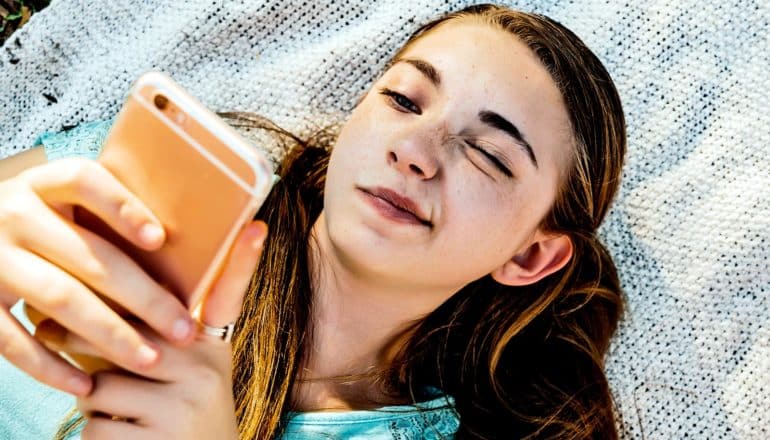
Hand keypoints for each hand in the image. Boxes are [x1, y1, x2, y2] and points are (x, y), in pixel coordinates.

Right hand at [0, 158, 196, 395]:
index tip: (160, 240)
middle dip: (144, 298)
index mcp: (44, 185)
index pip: (84, 181)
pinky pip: (13, 340)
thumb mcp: (60, 205)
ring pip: (60, 298)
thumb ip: (105, 213)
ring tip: (150, 359)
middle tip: (185, 329)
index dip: (122, 207)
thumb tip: (186, 242)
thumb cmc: (41, 226)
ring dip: (110, 334)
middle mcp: (14, 214)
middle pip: (89, 255)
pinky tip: (86, 387)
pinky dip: (50, 367)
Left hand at [35, 219, 267, 438]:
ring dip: (93, 400)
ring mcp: (185, 405)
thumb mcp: (183, 372)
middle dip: (82, 342)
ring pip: (100, 385)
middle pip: (125, 336)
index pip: (229, 296)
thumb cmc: (177, 412)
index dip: (243, 260)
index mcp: (211, 346)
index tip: (258, 226)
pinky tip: (127, 436)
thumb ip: (153, 335)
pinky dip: (97, 433)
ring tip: (122, 409)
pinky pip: (95, 425)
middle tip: (58, 334)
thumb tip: (88, 302)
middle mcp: (206, 369)